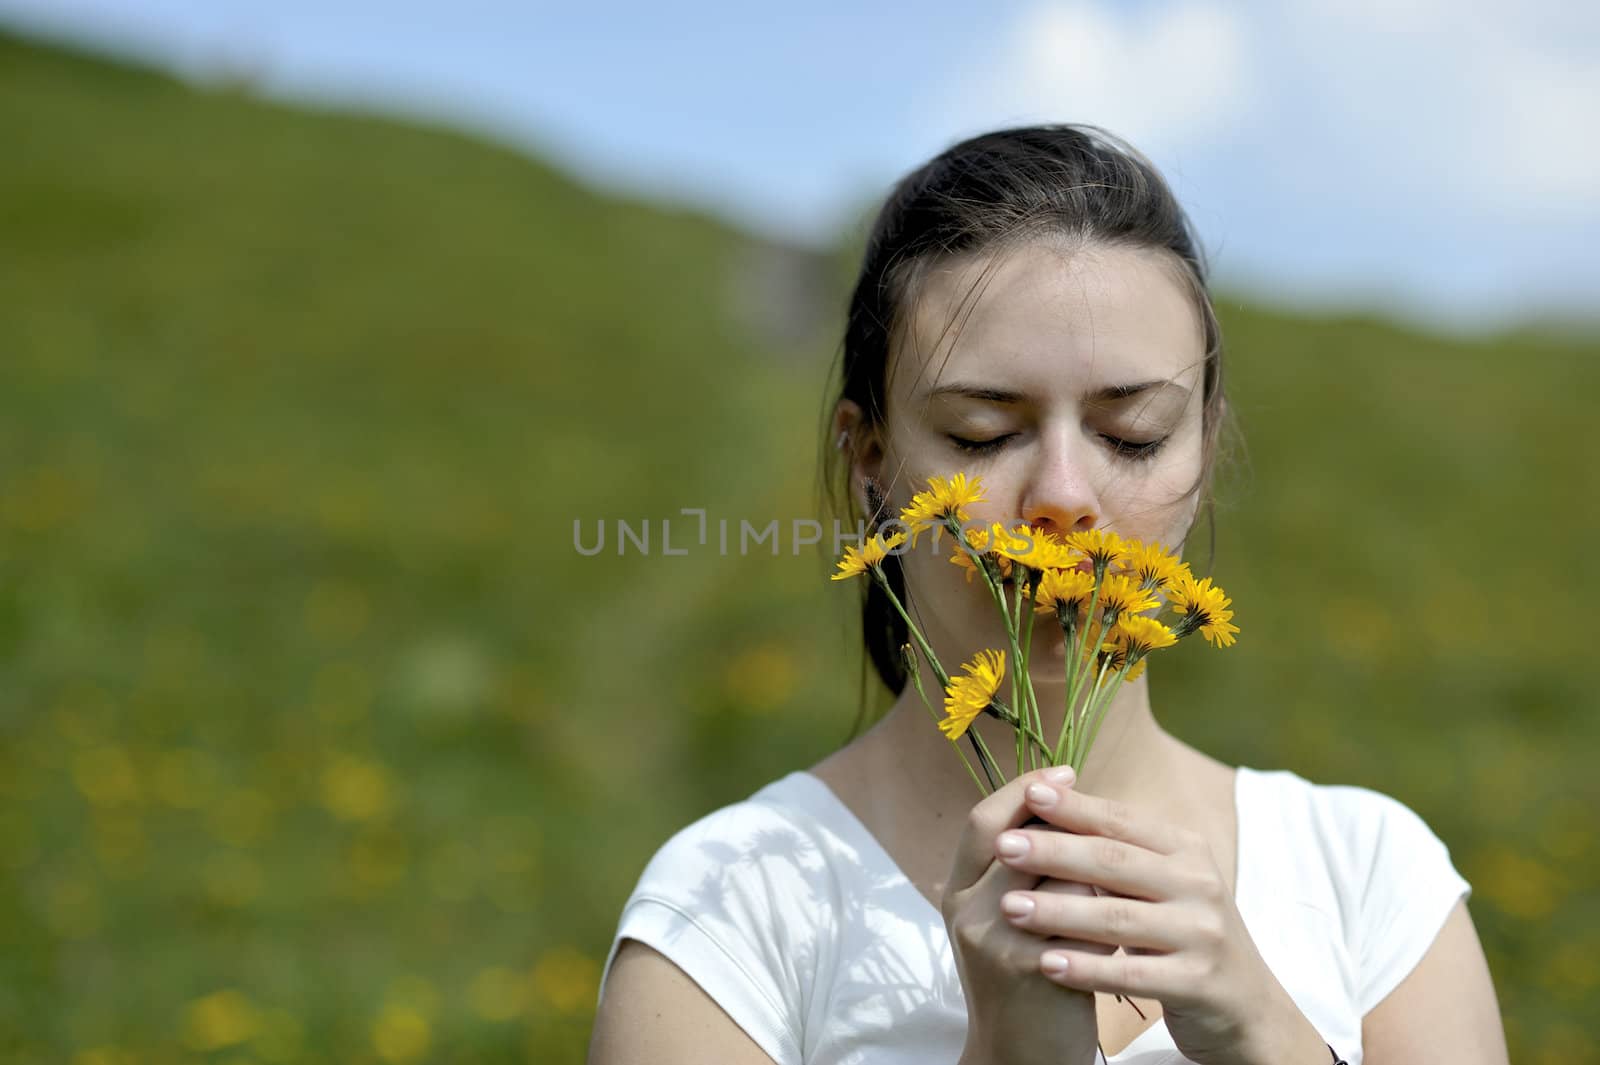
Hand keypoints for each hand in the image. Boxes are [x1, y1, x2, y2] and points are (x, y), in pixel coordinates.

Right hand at [943, 765, 1111, 1064]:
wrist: (1021, 1055)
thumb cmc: (1028, 977)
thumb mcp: (1009, 917)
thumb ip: (1025, 868)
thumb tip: (1066, 804)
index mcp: (957, 891)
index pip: (983, 820)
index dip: (1022, 791)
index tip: (1064, 772)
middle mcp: (964, 909)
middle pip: (1017, 837)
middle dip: (1064, 814)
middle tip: (1103, 796)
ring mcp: (991, 938)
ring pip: (1054, 875)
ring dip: (1094, 864)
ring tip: (1123, 863)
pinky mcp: (1025, 968)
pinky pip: (1077, 920)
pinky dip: (1106, 914)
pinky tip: (1129, 920)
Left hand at [992, 778, 1299, 1064]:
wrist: (1244, 1005)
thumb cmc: (1181, 932)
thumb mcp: (1161, 882)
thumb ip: (1116, 849)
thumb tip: (1047, 799)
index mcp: (1185, 849)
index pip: (1122, 821)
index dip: (1076, 807)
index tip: (1030, 792)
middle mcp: (1198, 883)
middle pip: (1115, 862)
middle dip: (1055, 851)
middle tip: (1005, 846)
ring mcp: (1202, 934)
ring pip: (1118, 918)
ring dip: (1059, 911)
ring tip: (1009, 907)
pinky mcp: (1199, 982)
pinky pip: (1133, 974)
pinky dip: (1087, 967)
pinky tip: (1047, 963)